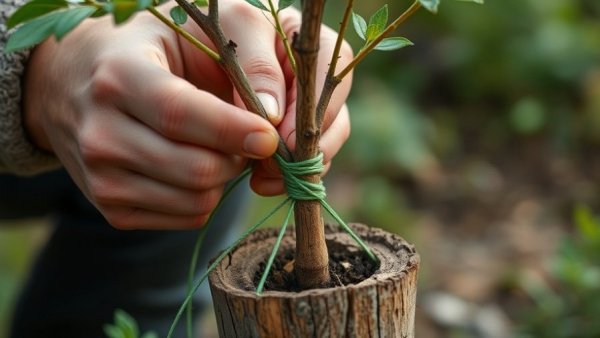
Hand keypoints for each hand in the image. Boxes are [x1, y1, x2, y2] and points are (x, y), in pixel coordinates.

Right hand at [22, 1, 351, 229]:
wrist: (86, 82)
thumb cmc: (161, 48)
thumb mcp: (206, 28)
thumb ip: (252, 59)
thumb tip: (273, 120)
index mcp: (118, 75)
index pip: (178, 113)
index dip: (231, 129)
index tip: (269, 136)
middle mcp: (99, 131)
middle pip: (196, 169)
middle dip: (239, 156)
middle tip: (250, 135)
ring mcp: (102, 177)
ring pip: (197, 200)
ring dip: (226, 176)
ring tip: (220, 145)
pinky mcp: (113, 209)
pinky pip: (189, 217)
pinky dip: (208, 195)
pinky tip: (197, 163)